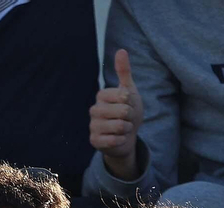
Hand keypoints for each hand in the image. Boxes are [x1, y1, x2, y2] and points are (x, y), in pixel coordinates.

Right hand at [89, 49, 143, 180]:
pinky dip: (122, 140)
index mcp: (101, 96)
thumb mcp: (129, 90)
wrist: (126, 135)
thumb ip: (124, 71)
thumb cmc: (127, 111)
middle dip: (131, 116)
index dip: (131, 102)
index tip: (128, 104)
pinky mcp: (94, 141)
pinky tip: (118, 138)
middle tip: (126, 118)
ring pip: (119, 126)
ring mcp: (92, 126)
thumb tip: (121, 50)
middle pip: (123, 111)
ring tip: (123, 128)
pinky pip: (114, 140)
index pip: (123, 96)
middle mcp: (94, 110)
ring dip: (127, 128)